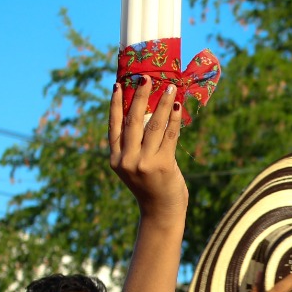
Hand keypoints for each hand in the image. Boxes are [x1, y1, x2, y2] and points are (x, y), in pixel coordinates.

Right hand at [108, 77, 185, 214]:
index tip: (118, 85)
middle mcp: (126, 160)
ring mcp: (143, 163)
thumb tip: (151, 113)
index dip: (115, 104)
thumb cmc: (151, 186)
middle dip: (139, 97)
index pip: (113, 126)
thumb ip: (137, 146)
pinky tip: (177, 106)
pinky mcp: (162, 165)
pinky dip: (174, 118)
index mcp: (115, 159)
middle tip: (145, 78)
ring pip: (153, 125)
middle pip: (132, 121)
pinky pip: (169, 135)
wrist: (161, 213)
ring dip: (162, 103)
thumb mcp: (136, 167)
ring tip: (169, 87)